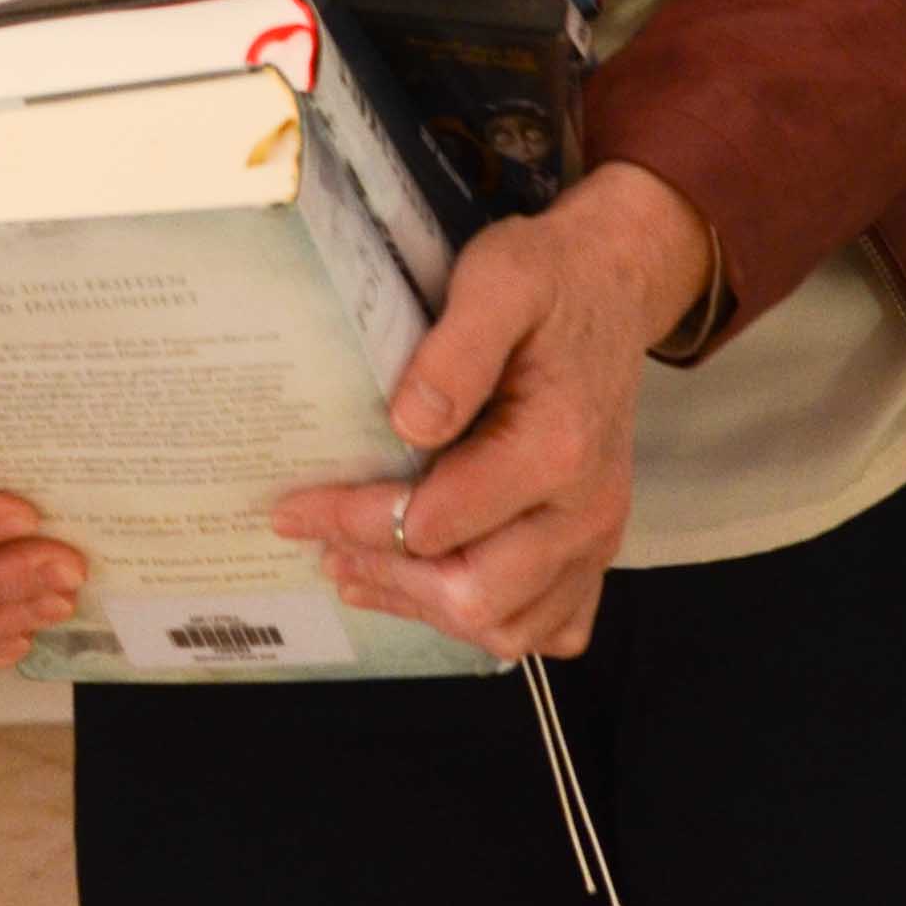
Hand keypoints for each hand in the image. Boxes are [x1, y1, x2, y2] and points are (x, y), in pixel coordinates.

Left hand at [273, 161, 713, 661]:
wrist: (611, 288)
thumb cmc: (548, 282)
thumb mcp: (499, 280)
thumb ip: (456, 351)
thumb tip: (408, 424)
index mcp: (557, 448)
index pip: (439, 522)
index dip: (356, 520)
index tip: (294, 509)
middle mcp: (585, 510)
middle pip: (475, 593)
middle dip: (385, 573)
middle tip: (317, 541)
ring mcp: (595, 538)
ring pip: (508, 625)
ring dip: (424, 608)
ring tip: (352, 568)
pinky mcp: (593, 550)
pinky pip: (547, 625)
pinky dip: (483, 621)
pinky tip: (422, 590)